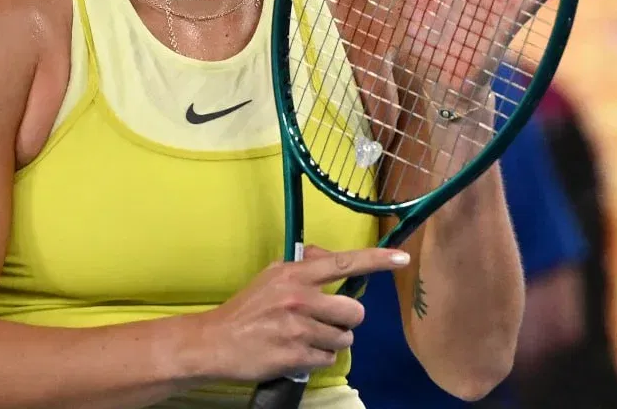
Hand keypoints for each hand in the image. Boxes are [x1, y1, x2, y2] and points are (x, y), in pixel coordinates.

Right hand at [189, 245, 410, 382]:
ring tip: (308, 337)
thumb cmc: (247, 309)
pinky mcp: (295, 356)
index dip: (377, 260)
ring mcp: (298, 329)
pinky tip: (299, 351)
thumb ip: (304, 267)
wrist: (215, 342)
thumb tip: (332, 259)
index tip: (402, 258)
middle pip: (354, 310)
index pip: (343, 262)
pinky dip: (318, 356)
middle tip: (328, 320)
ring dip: (332, 340)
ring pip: (344, 337)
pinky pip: (328, 357)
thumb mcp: (272, 277)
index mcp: (294, 274)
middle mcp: (299, 298)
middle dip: (347, 319)